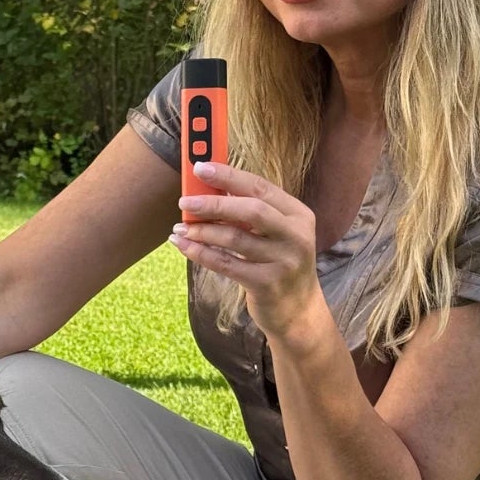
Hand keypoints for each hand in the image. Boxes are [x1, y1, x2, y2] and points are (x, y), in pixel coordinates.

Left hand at [170, 163, 324, 343]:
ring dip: (202, 231)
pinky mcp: (267, 284)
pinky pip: (226, 264)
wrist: (298, 311)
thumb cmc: (279, 264)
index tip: (200, 167)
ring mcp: (284, 261)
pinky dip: (201, 253)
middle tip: (184, 201)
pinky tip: (183, 246)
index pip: (261, 187)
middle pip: (250, 210)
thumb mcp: (276, 234)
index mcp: (298, 214)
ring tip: (180, 227)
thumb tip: (209, 189)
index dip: (229, 175)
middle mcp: (296, 236)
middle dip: (213, 203)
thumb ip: (251, 213)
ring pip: (235, 238)